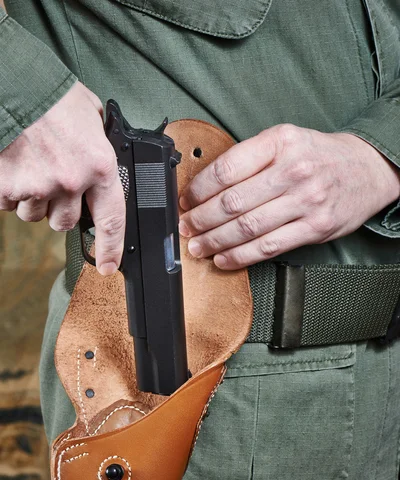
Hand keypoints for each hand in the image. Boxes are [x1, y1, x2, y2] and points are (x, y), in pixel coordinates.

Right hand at [0, 81, 124, 275]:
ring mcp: (35, 186)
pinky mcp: (5, 186)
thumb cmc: (50, 94)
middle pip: (64, 222)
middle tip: (52, 182)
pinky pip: (6, 203)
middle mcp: (70, 182)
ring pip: (34, 214)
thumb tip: (102, 159)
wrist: (11, 83)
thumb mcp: (91, 116)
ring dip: (32, 199)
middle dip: (59, 210)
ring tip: (29, 164)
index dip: (110, 248)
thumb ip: (99, 145)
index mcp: (98, 166)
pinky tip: (11, 164)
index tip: (108, 266)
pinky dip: (8, 189)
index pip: (111, 220)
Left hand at [179, 124, 399, 269]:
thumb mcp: (286, 141)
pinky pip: (268, 247)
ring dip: (216, 241)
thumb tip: (206, 186)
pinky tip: (224, 259)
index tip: (185, 200)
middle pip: (233, 202)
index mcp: (280, 142)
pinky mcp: (315, 228)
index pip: (227, 169)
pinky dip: (240, 256)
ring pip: (247, 228)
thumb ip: (250, 159)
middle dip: (201, 219)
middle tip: (186, 227)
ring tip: (198, 246)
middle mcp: (294, 170)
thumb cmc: (320, 156)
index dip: (198, 189)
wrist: (368, 169)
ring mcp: (306, 201)